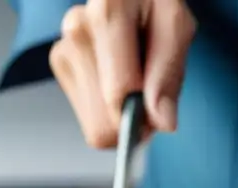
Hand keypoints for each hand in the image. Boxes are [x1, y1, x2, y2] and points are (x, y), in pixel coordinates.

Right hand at [49, 0, 196, 147]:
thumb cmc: (154, 3)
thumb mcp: (177, 27)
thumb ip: (169, 73)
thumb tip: (162, 122)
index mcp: (107, 12)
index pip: (119, 93)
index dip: (141, 117)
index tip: (156, 115)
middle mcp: (77, 30)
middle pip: (102, 122)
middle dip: (129, 119)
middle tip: (147, 91)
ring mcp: (64, 49)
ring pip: (94, 126)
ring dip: (118, 114)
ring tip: (131, 75)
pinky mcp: (60, 64)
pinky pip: (88, 118)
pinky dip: (106, 106)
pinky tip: (114, 75)